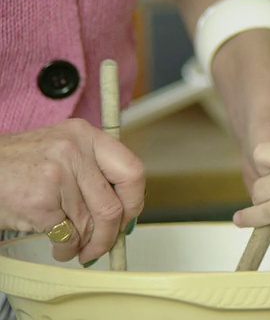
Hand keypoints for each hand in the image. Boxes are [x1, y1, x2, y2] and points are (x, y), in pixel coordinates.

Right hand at [0, 119, 144, 263]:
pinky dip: (66, 249)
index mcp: (86, 135)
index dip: (134, 202)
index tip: (128, 217)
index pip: (132, 172)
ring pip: (89, 225)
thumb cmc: (20, 165)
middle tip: (104, 245)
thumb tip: (125, 213)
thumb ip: (95, 174)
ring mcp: (56, 174)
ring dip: (85, 245)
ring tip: (74, 246)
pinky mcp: (39, 200)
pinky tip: (59, 246)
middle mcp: (74, 150)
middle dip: (111, 235)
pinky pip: (67, 236)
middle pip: (113, 206)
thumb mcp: (64, 152)